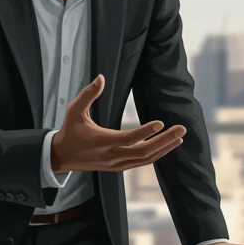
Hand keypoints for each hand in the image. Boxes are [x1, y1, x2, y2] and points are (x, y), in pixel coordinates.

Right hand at [50, 74, 184, 173]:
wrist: (62, 157)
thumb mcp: (74, 110)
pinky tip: (166, 147)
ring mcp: (116, 164)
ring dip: (164, 149)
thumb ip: (88, 94)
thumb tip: (101, 77)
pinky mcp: (118, 167)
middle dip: (165, 141)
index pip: (129, 138)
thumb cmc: (69, 131)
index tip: (161, 123)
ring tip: (179, 138)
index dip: (146, 131)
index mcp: (102, 141)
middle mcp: (111, 155)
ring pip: (145, 159)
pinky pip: (141, 163)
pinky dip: (155, 155)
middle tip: (181, 129)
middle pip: (144, 151)